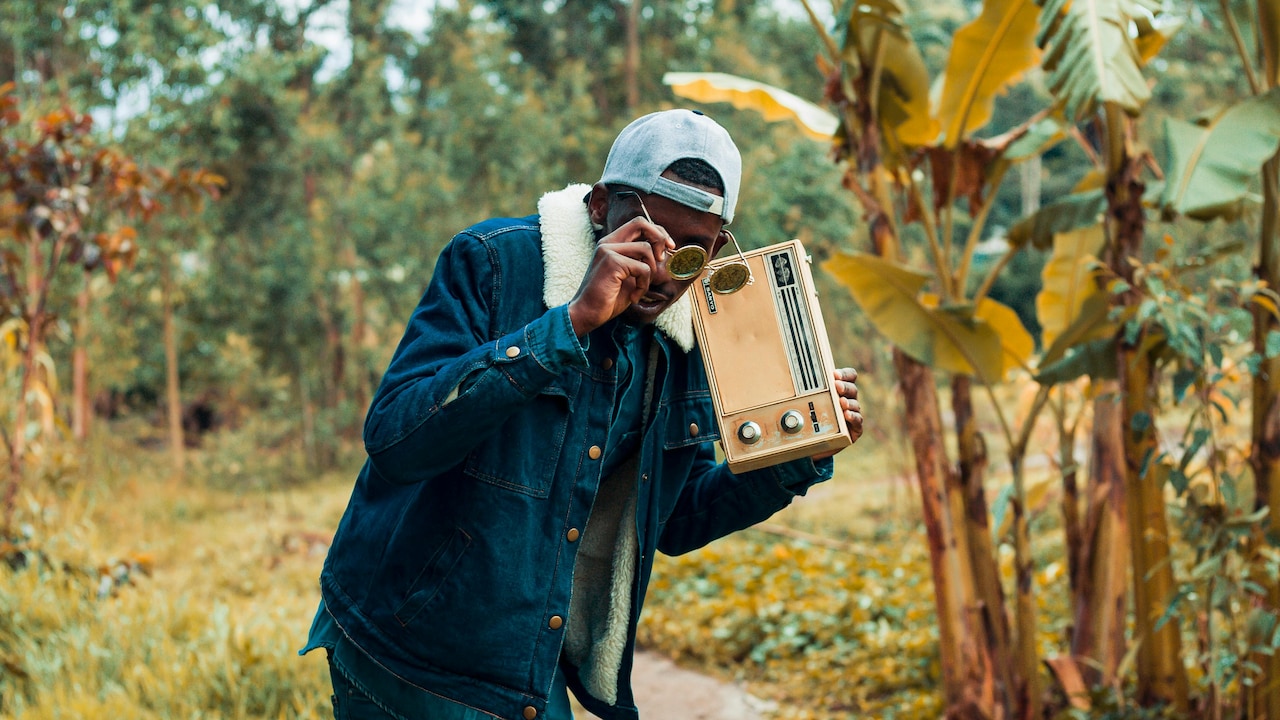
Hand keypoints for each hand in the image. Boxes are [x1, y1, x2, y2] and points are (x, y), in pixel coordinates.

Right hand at [567, 217, 674, 335]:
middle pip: (641, 223)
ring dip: (651, 272)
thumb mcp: (631, 276)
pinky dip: (643, 285)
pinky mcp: (612, 262)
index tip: (669, 247)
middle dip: (659, 237)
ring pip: (646, 249)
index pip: (638, 224)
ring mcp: (608, 250)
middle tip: (663, 257)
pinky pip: (643, 268)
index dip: (658, 232)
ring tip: (640, 288)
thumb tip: (667, 251)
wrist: (588, 314)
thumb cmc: (609, 298)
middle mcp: (607, 242)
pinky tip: (633, 297)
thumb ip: (643, 261)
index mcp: (611, 243)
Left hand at [813, 367, 862, 459]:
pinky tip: (847, 415)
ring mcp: (852, 414)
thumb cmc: (813, 421)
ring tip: (842, 402)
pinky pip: (858, 421)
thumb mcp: (808, 406)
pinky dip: (853, 417)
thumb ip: (807, 395)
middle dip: (844, 386)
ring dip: (849, 402)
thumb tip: (790, 383)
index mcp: (840, 391)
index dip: (844, 374)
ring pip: (855, 404)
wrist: (816, 444)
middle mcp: (848, 400)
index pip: (849, 377)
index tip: (834, 374)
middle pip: (852, 389)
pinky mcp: (855, 428)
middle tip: (837, 386)